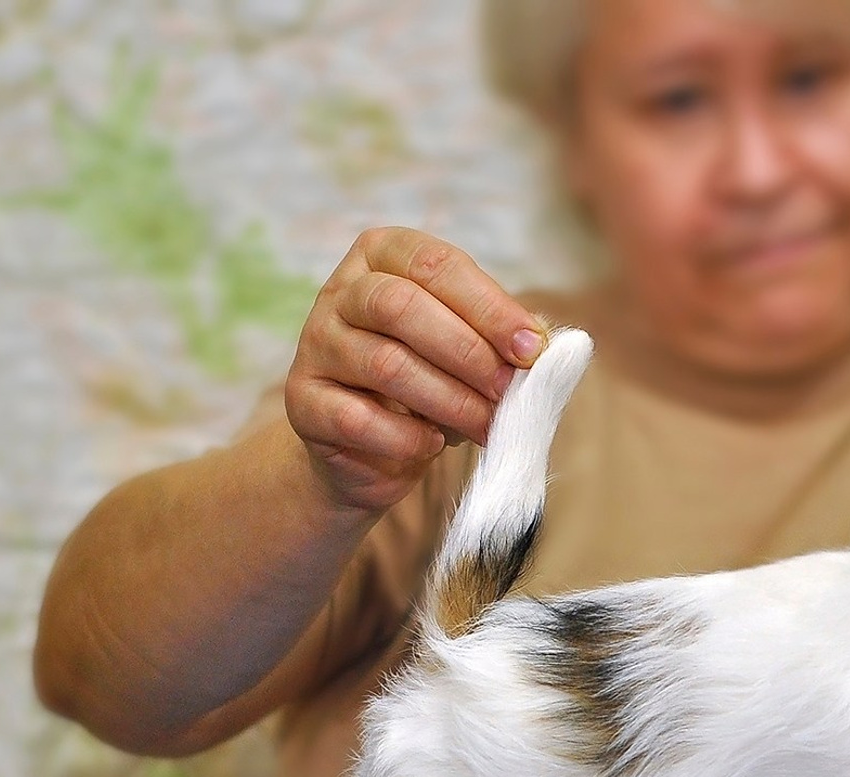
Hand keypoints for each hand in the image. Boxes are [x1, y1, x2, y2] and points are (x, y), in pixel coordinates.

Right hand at [284, 227, 548, 513]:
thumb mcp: (469, 349)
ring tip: (485, 424)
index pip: (435, 263)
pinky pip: (357, 419)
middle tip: (507, 392)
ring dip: (449, 400)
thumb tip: (547, 347)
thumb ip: (501, 340)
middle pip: (401, 306)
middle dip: (468, 352)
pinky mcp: (302, 401)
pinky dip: (405, 437)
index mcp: (383, 255)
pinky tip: (431, 445)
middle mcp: (341, 291)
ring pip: (385, 364)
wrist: (367, 447)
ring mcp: (315, 344)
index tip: (532, 348)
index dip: (489, 307)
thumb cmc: (429, 383)